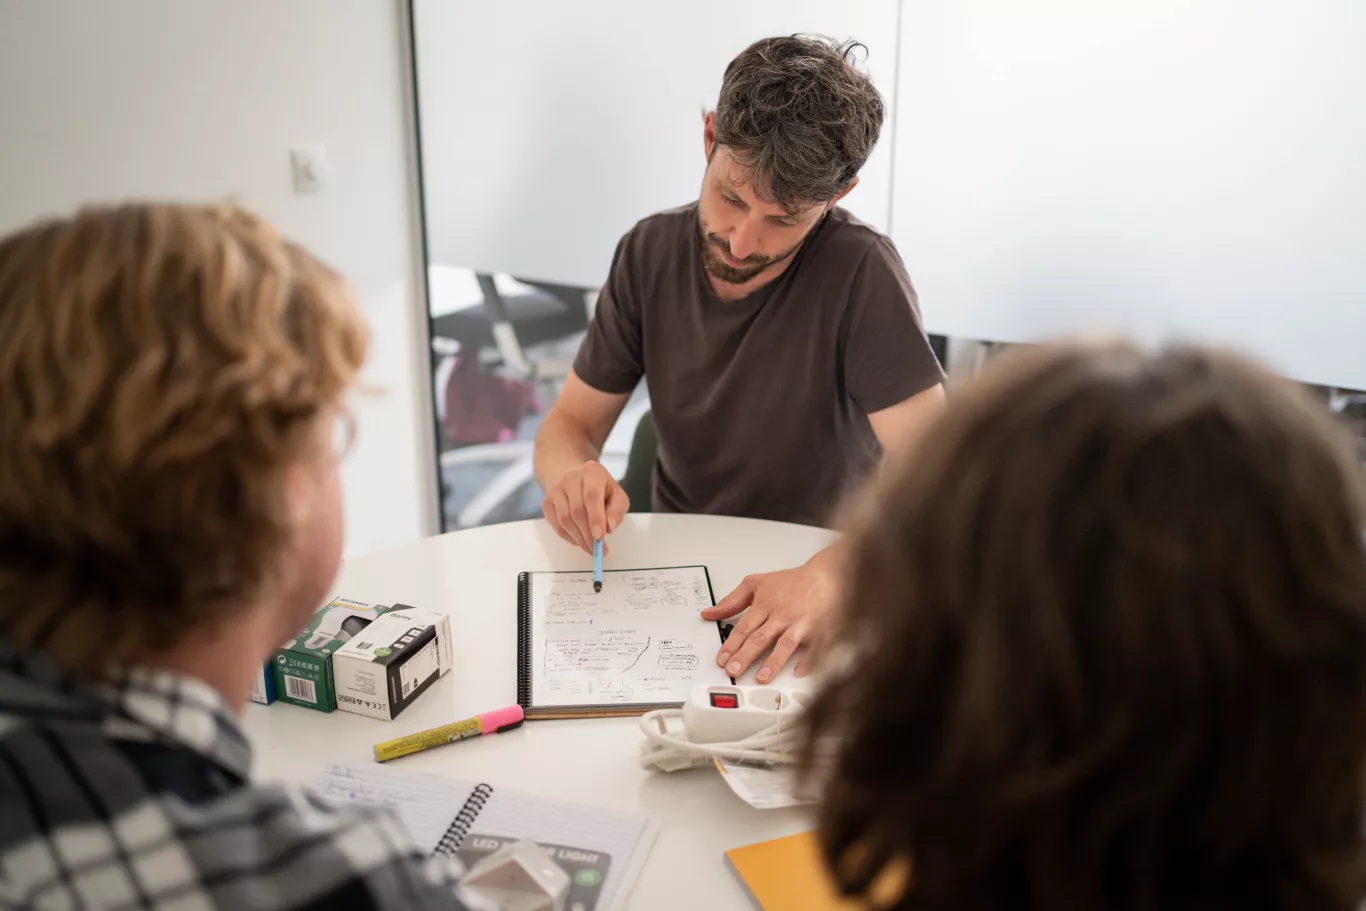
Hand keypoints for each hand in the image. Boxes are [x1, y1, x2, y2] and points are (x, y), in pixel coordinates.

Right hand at [541, 461, 628, 554]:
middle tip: (598, 550)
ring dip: (579, 538)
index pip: (591, 495)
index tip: (600, 537)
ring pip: (565, 519)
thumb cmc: (601, 490)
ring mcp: (556, 489)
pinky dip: (569, 537)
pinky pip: (557, 525)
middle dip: (588, 534)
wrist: (578, 480)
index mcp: (591, 471)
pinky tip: (580, 540)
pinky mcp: (547, 502)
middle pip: (577, 510)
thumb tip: (609, 528)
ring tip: (591, 548)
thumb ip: (617, 510)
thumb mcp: (617, 496)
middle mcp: (570, 477)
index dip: (596, 518)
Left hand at [700, 559, 838, 683]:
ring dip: (773, 661)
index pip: (744, 628)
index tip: (722, 660)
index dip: (731, 645)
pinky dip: (809, 659)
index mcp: (765, 605)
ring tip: (761, 677)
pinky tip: (799, 671)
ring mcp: (802, 624)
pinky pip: (815, 647)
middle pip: (760, 638)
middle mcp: (782, 615)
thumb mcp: (756, 584)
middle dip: (745, 655)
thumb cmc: (792, 582)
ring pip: (785, 644)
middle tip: (733, 671)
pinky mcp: (821, 630)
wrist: (826, 576)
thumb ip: (731, 600)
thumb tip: (709, 613)